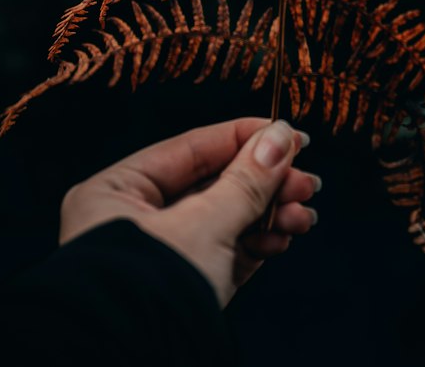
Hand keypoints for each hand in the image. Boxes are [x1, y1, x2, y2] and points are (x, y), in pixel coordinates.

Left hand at [59, 117, 319, 306]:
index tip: (288, 133)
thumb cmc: (149, 291)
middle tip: (308, 182)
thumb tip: (280, 136)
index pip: (191, 149)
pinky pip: (227, 255)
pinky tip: (284, 237)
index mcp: (116, 192)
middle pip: (214, 185)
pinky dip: (258, 244)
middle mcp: (135, 222)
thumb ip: (246, 180)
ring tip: (304, 215)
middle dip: (266, 183)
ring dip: (270, 214)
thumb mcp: (204, 224)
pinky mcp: (186, 289)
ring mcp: (162, 258)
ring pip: (226, 220)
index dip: (243, 137)